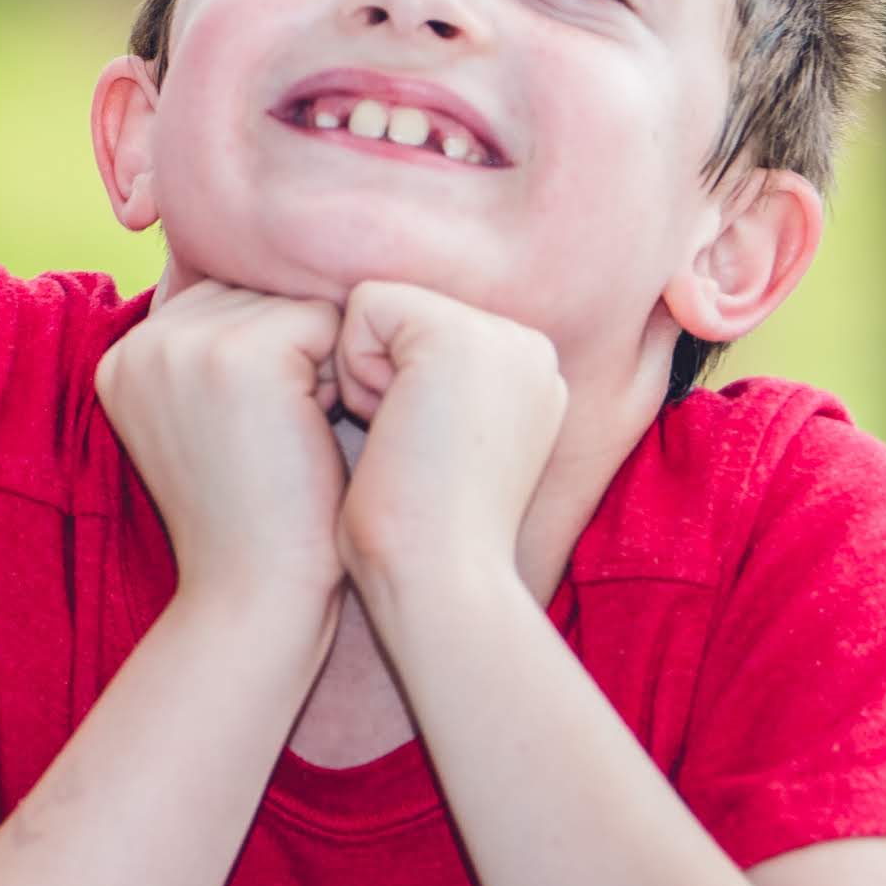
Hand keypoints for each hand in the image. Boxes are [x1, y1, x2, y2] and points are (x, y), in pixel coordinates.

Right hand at [96, 280, 351, 614]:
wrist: (254, 596)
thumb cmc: (257, 520)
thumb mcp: (208, 425)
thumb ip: (214, 353)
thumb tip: (281, 277)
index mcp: (122, 359)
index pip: (224, 300)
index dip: (267, 359)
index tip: (257, 435)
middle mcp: (140, 343)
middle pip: (256, 292)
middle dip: (292, 352)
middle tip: (280, 439)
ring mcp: (183, 346)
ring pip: (291, 301)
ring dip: (318, 359)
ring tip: (295, 435)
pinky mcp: (238, 356)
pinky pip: (325, 318)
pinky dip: (340, 371)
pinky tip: (317, 431)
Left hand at [328, 280, 570, 601]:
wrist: (436, 581)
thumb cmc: (417, 535)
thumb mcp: (429, 441)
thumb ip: (421, 382)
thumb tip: (360, 343)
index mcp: (527, 375)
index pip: (416, 333)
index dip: (388, 388)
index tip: (418, 453)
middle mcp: (529, 348)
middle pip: (399, 315)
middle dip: (377, 377)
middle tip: (410, 450)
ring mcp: (503, 336)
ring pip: (381, 308)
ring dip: (365, 377)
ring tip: (406, 441)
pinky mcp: (458, 333)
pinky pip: (363, 305)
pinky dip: (355, 368)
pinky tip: (393, 425)